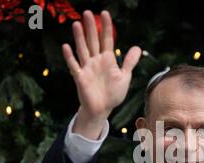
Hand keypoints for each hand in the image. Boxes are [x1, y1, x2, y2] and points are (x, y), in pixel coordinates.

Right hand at [62, 10, 140, 138]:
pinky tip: (66, 46)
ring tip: (77, 24)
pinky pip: (74, 66)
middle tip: (87, 12)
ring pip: (82, 50)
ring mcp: (87, 68)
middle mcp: (96, 61)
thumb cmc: (113, 94)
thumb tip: (137, 47)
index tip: (105, 13)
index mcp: (107, 60)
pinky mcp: (80, 78)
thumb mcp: (124, 77)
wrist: (102, 109)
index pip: (106, 40)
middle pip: (93, 41)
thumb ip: (129, 62)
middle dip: (91, 28)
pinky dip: (70, 57)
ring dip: (79, 38)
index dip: (106, 27)